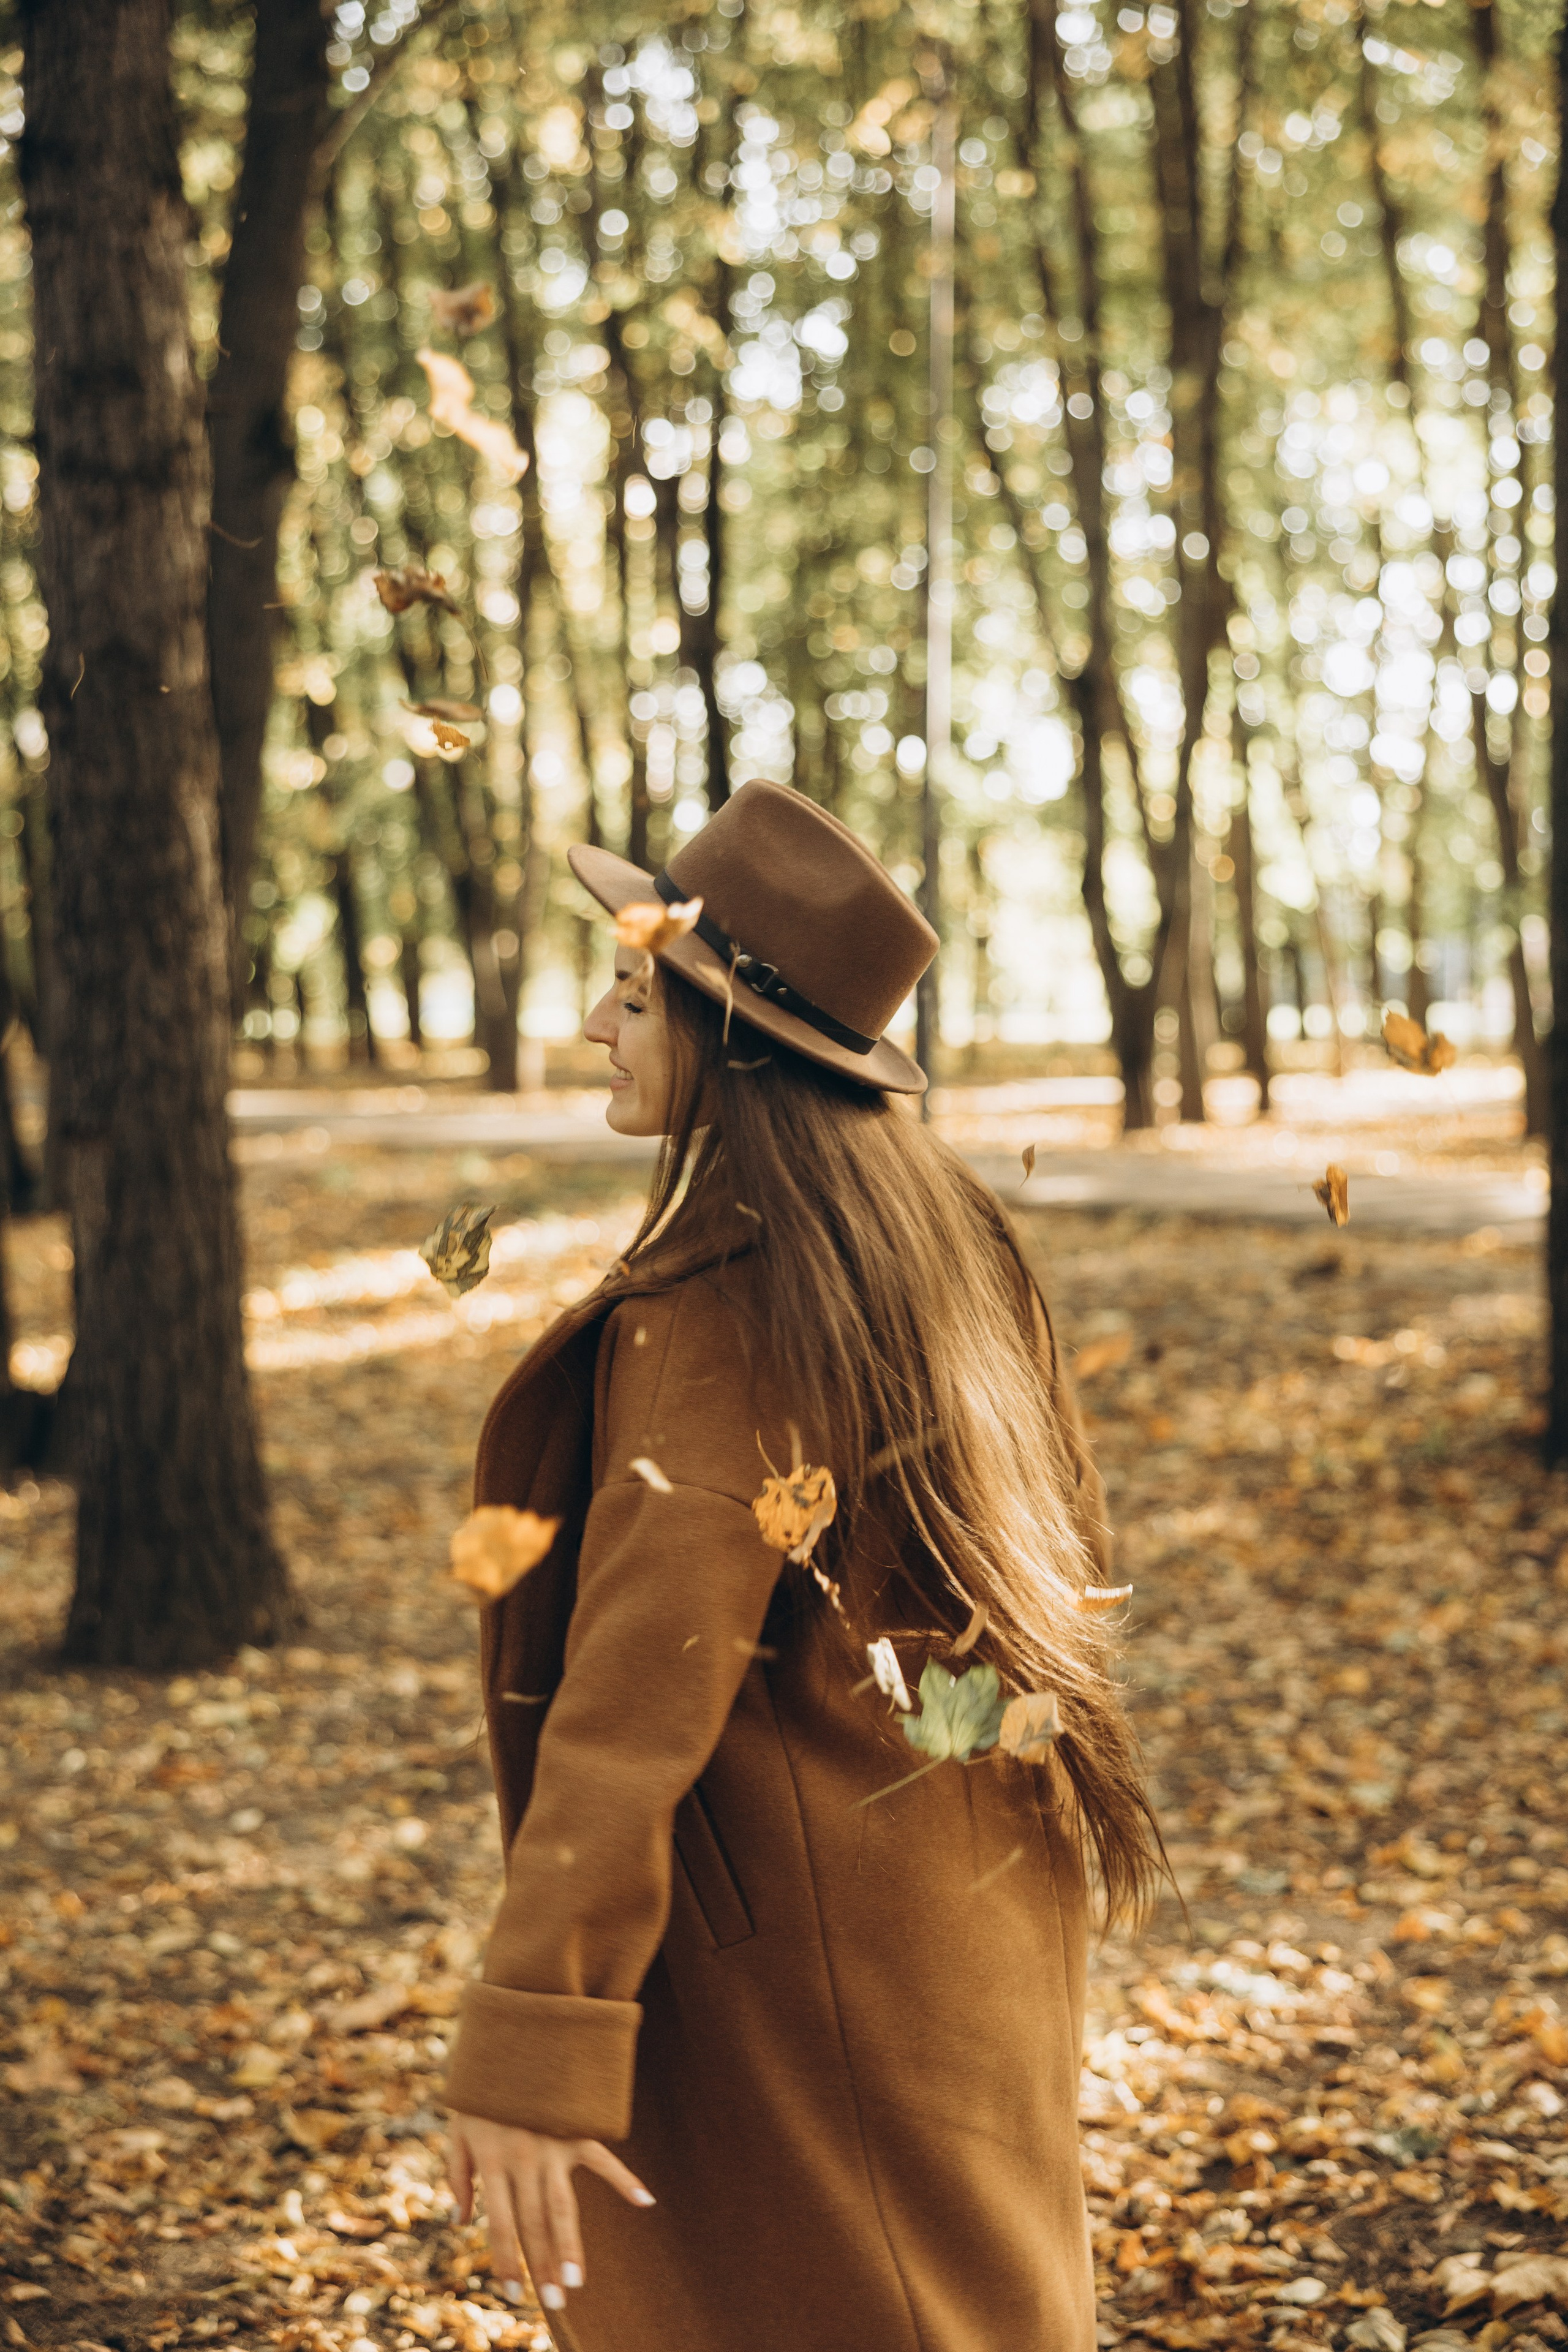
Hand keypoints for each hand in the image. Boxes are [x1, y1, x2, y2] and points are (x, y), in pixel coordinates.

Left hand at [446, 2111, 653, 2313]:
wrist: (510, 2038)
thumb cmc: (480, 2091)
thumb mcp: (458, 2130)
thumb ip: (457, 2176)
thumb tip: (461, 2222)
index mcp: (492, 2162)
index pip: (499, 2225)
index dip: (506, 2262)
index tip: (516, 2295)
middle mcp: (523, 2159)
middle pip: (534, 2223)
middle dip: (542, 2265)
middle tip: (555, 2302)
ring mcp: (553, 2145)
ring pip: (564, 2205)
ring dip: (571, 2244)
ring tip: (577, 2280)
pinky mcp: (577, 2130)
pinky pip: (604, 2158)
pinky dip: (625, 2179)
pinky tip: (645, 2201)